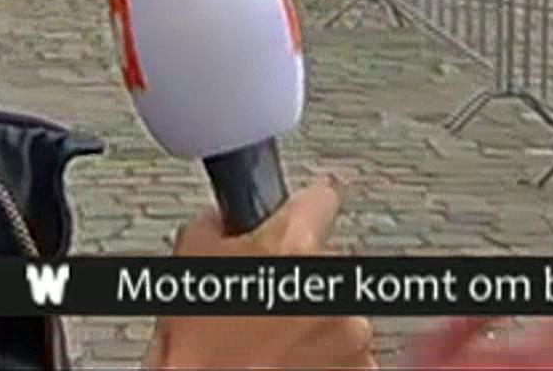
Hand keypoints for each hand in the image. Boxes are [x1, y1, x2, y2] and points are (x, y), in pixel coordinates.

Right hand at [147, 175, 375, 369]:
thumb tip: (223, 220)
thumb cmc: (200, 349)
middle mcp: (333, 284)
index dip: (306, 208)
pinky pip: (349, 354)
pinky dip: (328, 359)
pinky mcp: (362, 369)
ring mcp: (352, 332)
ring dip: (315, 324)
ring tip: (273, 344)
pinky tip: (291, 364)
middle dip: (301, 279)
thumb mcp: (189, 264)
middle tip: (265, 304)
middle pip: (326, 264)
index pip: (321, 198)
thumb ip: (214, 225)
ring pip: (341, 312)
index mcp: (293, 245)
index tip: (305, 212)